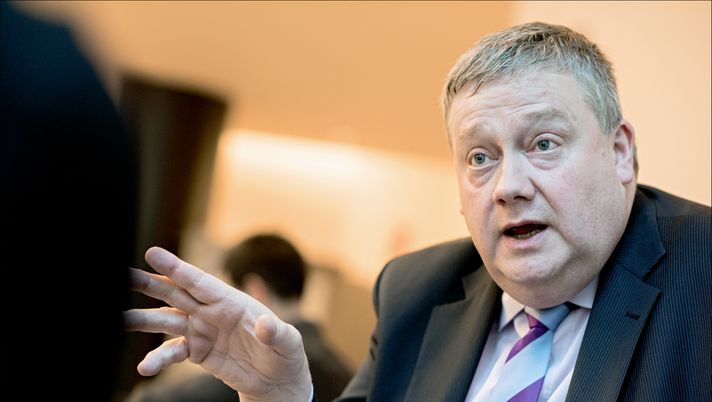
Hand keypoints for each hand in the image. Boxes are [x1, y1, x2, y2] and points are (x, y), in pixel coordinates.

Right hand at [125, 247, 311, 401]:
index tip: (153, 254)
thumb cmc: (285, 354)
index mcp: (232, 301)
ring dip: (144, 320)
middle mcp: (213, 312)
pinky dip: (158, 358)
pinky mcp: (197, 352)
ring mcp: (202, 330)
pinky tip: (145, 367)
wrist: (277, 381)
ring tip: (121, 319)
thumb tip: (265, 325)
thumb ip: (276, 333)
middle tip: (125, 276)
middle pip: (177, 293)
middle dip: (151, 284)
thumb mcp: (288, 343)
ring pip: (167, 320)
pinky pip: (173, 352)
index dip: (177, 268)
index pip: (201, 282)